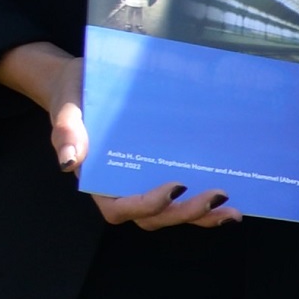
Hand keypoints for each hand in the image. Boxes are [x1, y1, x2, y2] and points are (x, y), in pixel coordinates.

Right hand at [0, 43, 239, 228]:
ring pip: (172, 212)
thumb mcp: (66, 108)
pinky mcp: (162, 172)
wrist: (85, 82)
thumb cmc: (75, 97)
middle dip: (185, 213)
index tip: (176, 187)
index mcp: (98, 181)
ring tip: (231, 212)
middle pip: (154, 216)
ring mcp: (145, 183)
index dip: (148, 204)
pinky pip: (184, 195)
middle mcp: (123, 188)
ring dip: (201, 216)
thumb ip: (66, 132)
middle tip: (217, 197)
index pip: (121, 207)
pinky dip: (205, 203)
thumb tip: (68, 161)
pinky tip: (232, 199)